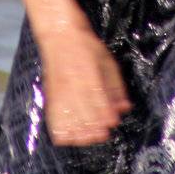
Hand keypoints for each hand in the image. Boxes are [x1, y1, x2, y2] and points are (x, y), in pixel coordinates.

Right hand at [38, 23, 131, 145]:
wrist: (60, 36)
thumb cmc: (86, 46)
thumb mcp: (107, 61)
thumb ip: (116, 86)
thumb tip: (124, 108)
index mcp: (89, 74)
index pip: (98, 100)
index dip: (106, 115)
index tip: (112, 123)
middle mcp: (73, 84)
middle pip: (84, 113)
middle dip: (94, 128)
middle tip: (102, 134)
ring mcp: (60, 91)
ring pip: (69, 119)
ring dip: (79, 132)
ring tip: (87, 137)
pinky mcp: (50, 95)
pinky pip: (53, 118)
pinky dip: (61, 130)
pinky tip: (69, 136)